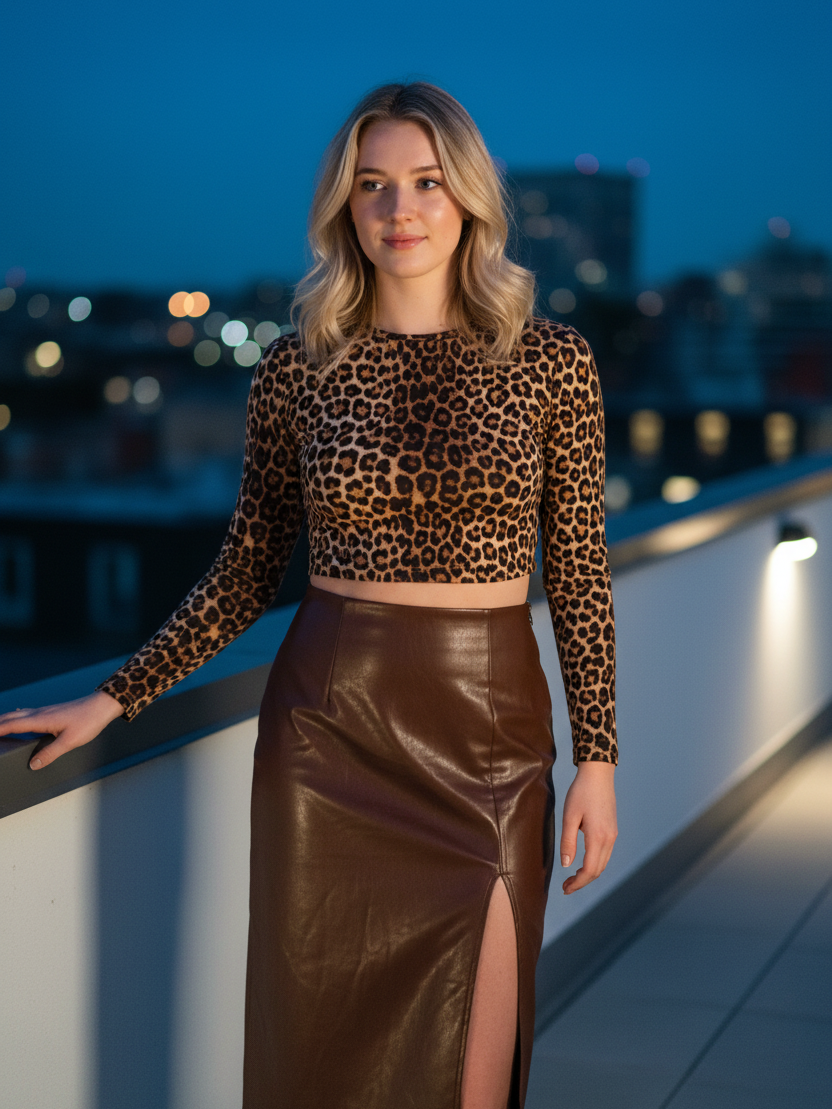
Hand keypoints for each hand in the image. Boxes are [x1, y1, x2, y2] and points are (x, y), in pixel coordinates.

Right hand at [0, 692, 124, 770]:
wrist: (101, 706)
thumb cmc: (88, 721)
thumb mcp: (70, 742)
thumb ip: (51, 753)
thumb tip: (34, 764)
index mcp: (41, 719)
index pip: (12, 725)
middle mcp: (40, 713)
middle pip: (12, 717)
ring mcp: (45, 711)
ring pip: (19, 714)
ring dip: (5, 719)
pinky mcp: (52, 711)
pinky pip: (28, 713)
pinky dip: (17, 716)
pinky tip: (19, 716)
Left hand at [560, 761, 616, 894]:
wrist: (598, 774)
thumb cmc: (581, 792)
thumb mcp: (569, 816)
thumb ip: (568, 842)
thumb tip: (566, 865)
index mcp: (598, 837)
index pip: (590, 870)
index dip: (578, 883)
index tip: (565, 889)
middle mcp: (609, 839)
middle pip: (598, 870)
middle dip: (582, 881)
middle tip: (566, 886)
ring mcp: (613, 834)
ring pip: (603, 863)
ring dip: (589, 873)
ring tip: (572, 877)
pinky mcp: (612, 829)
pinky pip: (605, 853)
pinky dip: (595, 863)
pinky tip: (583, 862)